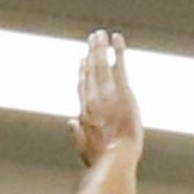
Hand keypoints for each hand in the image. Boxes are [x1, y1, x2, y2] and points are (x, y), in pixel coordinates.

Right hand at [73, 29, 142, 168]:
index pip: (82, 85)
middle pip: (90, 70)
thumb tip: (70, 122)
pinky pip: (120, 66)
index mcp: (84, 110)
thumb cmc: (101, 158)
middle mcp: (93, 97)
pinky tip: (117, 39)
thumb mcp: (83, 145)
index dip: (83, 71)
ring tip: (101, 34)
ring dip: (100, 47)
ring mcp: (107, 93)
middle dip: (91, 53)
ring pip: (101, 64)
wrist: (115, 158)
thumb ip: (77, 130)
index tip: (83, 60)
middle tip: (92, 39)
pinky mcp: (122, 92)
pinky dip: (118, 50)